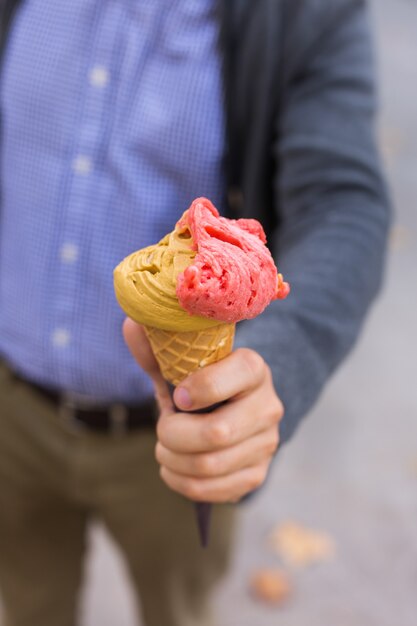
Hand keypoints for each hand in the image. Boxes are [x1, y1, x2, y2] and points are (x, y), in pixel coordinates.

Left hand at [123, 318, 283, 502]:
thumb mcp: (179, 357)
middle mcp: (268, 406)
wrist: (228, 407)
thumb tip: (133, 326)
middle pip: (217, 433)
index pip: (237, 374)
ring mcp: (267, 444)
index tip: (176, 396)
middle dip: (173, 434)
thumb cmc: (197, 380)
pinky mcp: (257, 474)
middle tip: (163, 427)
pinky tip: (174, 467)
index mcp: (253, 368)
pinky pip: (212, 491)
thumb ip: (155, 343)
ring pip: (209, 466)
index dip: (199, 388)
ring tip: (164, 448)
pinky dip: (181, 482)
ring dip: (172, 460)